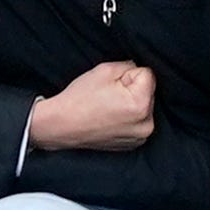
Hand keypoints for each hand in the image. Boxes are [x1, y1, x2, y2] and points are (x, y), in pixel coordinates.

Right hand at [29, 59, 160, 155]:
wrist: (62, 125)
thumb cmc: (80, 98)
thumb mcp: (105, 70)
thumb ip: (129, 65)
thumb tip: (138, 70)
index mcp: (141, 104)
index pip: (147, 74)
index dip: (127, 74)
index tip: (111, 85)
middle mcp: (146, 124)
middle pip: (148, 92)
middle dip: (132, 89)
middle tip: (108, 96)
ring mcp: (140, 137)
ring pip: (144, 107)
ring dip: (132, 104)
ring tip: (108, 107)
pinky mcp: (134, 143)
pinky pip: (138, 122)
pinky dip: (128, 118)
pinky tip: (110, 118)